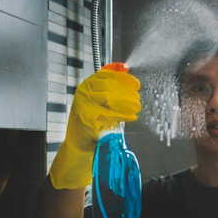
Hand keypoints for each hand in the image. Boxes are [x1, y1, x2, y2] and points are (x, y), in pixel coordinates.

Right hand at [49, 65, 141, 188]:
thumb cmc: (93, 120)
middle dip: (128, 93)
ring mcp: (84, 103)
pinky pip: (110, 114)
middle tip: (138, 100)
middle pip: (111, 86)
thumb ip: (112, 89)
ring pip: (111, 98)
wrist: (80, 142)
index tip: (136, 85)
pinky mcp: (88, 117)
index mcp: (88, 84)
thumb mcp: (100, 101)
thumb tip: (129, 79)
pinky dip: (123, 115)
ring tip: (136, 108)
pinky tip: (131, 117)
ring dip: (127, 103)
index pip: (108, 75)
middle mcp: (84, 91)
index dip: (125, 79)